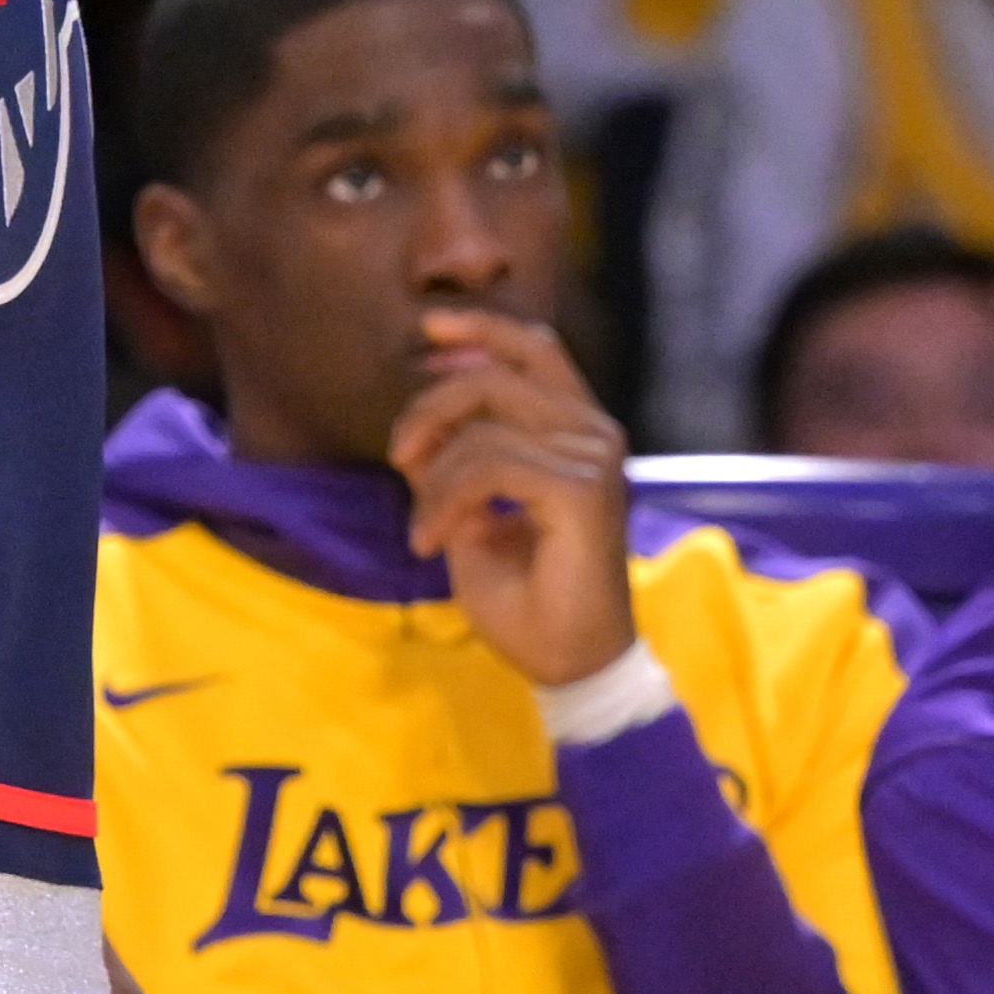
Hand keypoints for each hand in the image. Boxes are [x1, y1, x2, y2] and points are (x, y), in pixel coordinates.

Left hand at [392, 311, 638, 687]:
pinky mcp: (583, 492)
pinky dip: (445, 500)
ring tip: (423, 529)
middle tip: (398, 455)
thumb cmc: (529, 601)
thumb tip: (419, 431)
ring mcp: (594, 460)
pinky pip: (490, 466)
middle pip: (498, 375)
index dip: (482, 329)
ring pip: (485, 427)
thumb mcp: (473, 518)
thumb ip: (455, 466)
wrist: (571, 665)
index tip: (429, 330)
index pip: (536, 350)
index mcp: (578, 432)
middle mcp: (594, 435)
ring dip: (434, 476)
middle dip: (432, 405)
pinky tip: (432, 540)